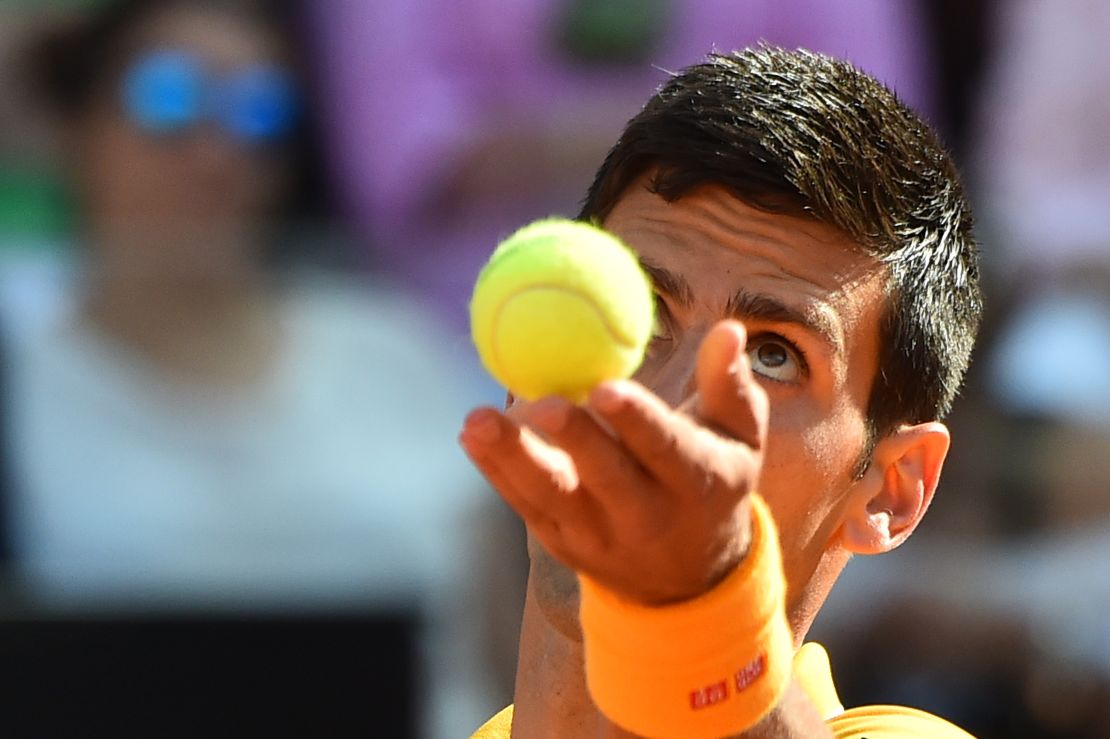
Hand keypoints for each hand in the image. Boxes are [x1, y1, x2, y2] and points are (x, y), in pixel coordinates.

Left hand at [459, 320, 767, 605]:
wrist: (688, 578)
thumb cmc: (712, 481)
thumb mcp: (739, 439)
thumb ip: (729, 385)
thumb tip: (728, 329)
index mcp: (697, 483)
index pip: (667, 450)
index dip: (637, 421)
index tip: (608, 388)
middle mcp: (647, 517)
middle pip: (606, 478)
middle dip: (574, 442)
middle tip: (543, 403)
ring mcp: (599, 535)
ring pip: (552, 496)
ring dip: (513, 459)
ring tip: (478, 421)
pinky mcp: (561, 542)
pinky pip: (525, 504)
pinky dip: (497, 470)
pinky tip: (472, 435)